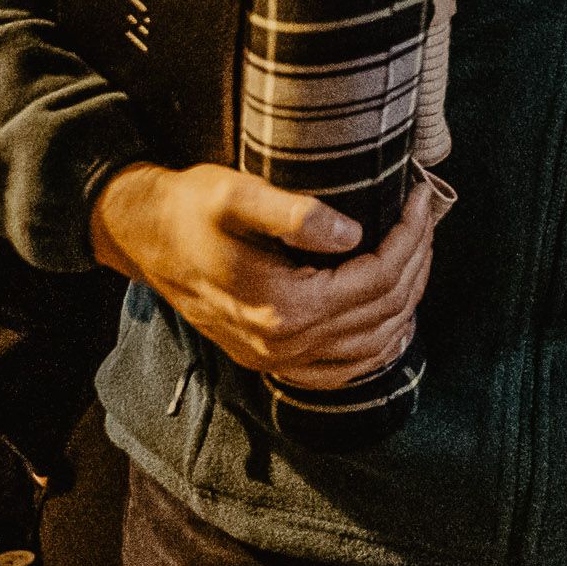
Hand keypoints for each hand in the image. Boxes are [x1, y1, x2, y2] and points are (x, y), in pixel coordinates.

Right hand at [88, 162, 438, 388]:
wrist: (141, 235)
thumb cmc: (187, 208)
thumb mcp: (235, 194)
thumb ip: (295, 214)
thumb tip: (353, 233)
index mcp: (281, 306)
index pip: (376, 277)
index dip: (409, 236)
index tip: (420, 199)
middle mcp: (281, 344)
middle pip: (381, 310)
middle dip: (415, 260)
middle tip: (426, 218)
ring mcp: (274, 358)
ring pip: (371, 342)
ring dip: (406, 298)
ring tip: (418, 252)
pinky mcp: (267, 358)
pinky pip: (340, 371)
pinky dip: (377, 348)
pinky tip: (395, 321)